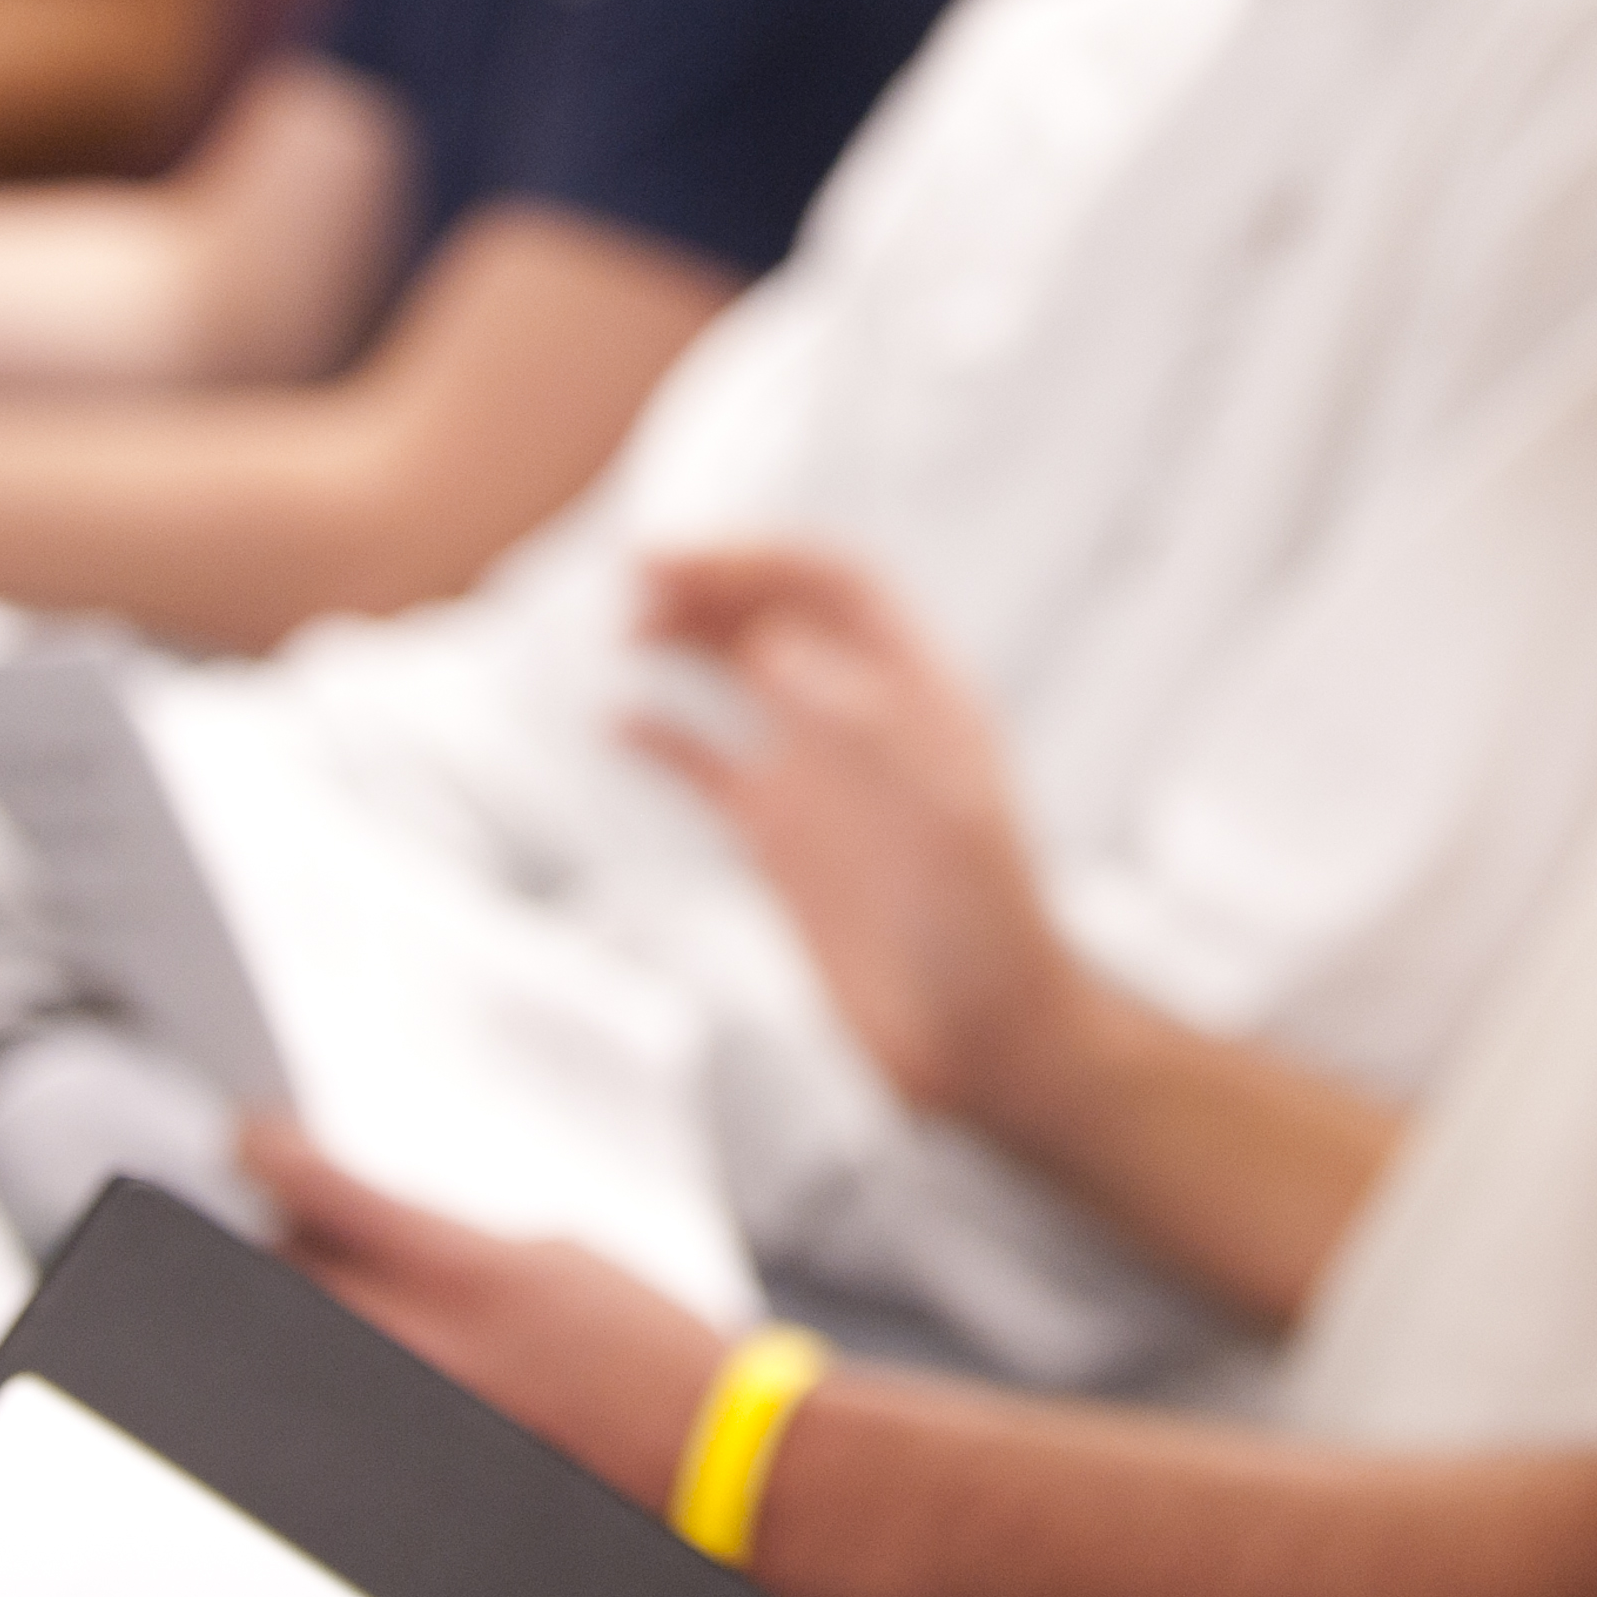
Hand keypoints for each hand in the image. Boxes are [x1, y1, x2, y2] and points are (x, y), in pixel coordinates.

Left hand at [242, 1118, 720, 1492]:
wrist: (699, 1446)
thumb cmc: (649, 1347)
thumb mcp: (554, 1258)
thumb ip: (455, 1246)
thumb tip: (385, 1242)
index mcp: (463, 1270)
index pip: (325, 1195)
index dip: (271, 1155)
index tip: (252, 1138)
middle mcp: (421, 1342)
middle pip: (289, 1270)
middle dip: (287, 1233)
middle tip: (299, 1212)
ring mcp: (412, 1406)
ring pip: (308, 1337)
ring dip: (314, 1300)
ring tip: (337, 1280)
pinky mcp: (418, 1454)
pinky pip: (349, 1393)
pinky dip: (353, 1358)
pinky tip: (380, 1343)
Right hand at [625, 546, 1084, 1127]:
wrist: (980, 1038)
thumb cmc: (981, 929)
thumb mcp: (935, 818)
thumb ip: (859, 728)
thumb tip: (772, 643)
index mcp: (920, 695)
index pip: (837, 588)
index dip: (761, 558)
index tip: (679, 558)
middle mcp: (866, 723)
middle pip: (782, 617)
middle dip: (712, 585)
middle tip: (633, 578)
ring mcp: (821, 780)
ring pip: (743, 680)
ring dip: (687, 642)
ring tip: (625, 626)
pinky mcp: (783, 843)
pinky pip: (710, 768)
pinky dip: (663, 738)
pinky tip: (615, 721)